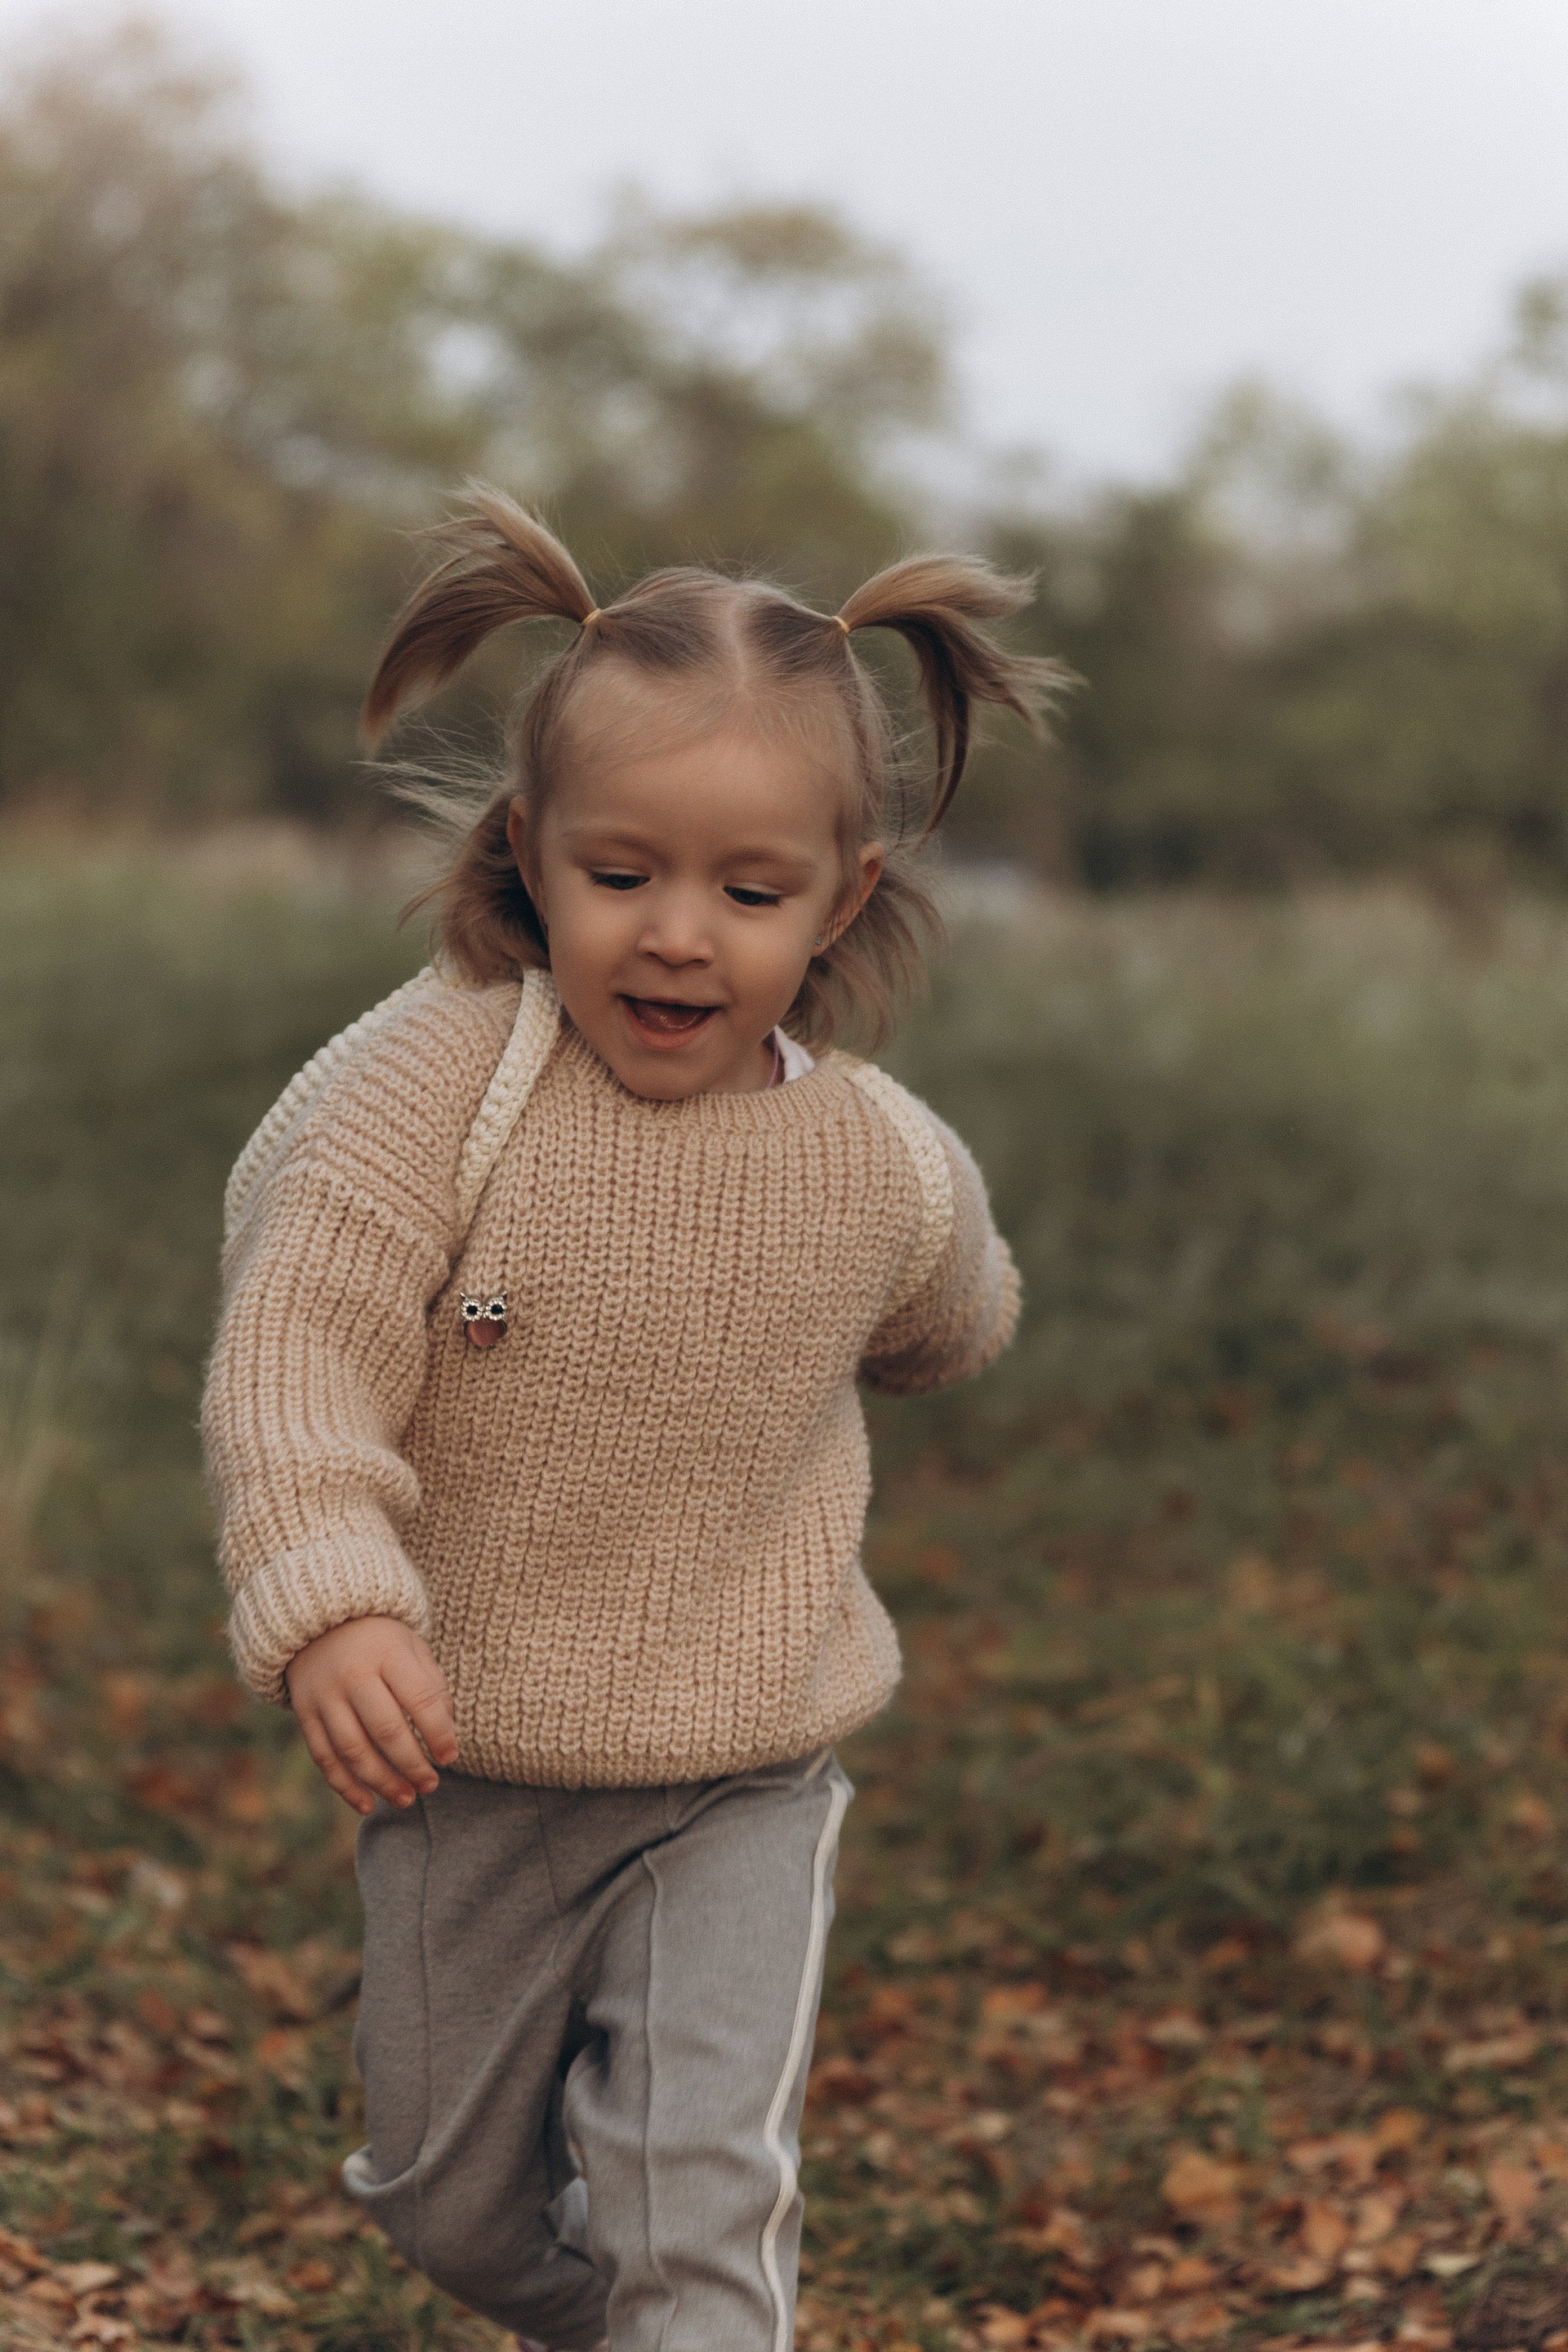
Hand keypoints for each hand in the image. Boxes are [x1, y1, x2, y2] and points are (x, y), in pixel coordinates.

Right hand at [285, 1617, 458, 1815]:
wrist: (320, 1621)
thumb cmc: (380, 1641)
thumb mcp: (412, 1649)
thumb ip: (433, 1689)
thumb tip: (448, 1739)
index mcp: (388, 1653)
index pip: (419, 1699)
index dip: (437, 1733)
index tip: (450, 1757)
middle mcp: (353, 1675)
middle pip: (385, 1730)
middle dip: (412, 1764)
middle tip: (431, 1785)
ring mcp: (325, 1695)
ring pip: (353, 1750)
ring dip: (381, 1782)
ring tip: (407, 1799)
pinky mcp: (305, 1713)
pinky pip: (324, 1757)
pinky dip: (345, 1786)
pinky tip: (368, 1804)